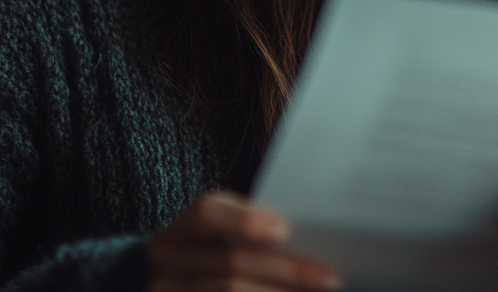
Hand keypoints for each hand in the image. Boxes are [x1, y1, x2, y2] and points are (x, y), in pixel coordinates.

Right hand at [148, 191, 341, 291]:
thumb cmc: (214, 254)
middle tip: (330, 278)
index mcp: (183, 227)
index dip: (245, 222)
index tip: (285, 231)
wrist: (174, 284)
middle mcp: (167, 260)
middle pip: (231, 263)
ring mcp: (167, 291)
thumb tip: (314, 237)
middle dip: (286, 271)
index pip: (207, 213)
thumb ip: (255, 229)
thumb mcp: (223, 235)